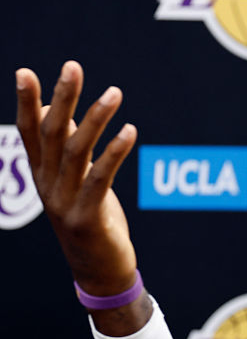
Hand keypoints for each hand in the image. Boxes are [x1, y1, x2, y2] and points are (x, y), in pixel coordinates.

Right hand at [15, 61, 137, 294]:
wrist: (99, 271)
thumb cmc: (90, 220)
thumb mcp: (76, 182)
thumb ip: (67, 148)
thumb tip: (59, 108)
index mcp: (43, 175)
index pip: (30, 132)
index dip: (26, 102)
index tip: (25, 72)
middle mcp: (48, 186)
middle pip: (51, 134)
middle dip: (62, 98)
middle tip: (73, 67)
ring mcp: (65, 202)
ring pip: (75, 152)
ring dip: (94, 119)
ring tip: (114, 93)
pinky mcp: (87, 217)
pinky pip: (100, 178)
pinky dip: (114, 152)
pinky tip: (129, 131)